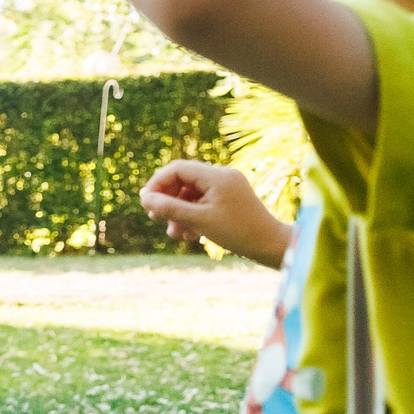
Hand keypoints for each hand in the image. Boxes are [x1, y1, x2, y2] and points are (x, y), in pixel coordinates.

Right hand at [142, 159, 293, 265]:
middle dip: (167, 199)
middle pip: (182, 179)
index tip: (146, 203)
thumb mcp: (198, 220)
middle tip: (156, 218)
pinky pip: (203, 200)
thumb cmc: (236, 232)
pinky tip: (189, 233)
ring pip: (191, 192)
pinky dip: (192, 214)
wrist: (269, 244)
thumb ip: (169, 207)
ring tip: (175, 233)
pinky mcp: (229, 197)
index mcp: (217, 176)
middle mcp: (222, 175)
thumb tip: (144, 198)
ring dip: (179, 211)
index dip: (157, 183)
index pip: (177, 168)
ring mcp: (227, 186)